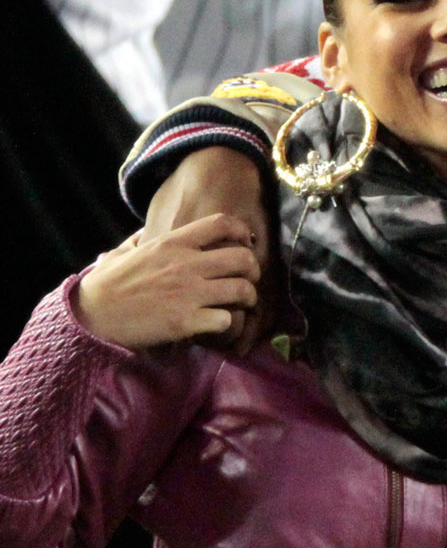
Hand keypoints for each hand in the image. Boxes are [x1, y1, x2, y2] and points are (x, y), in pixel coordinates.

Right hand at [72, 216, 260, 348]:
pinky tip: (220, 324)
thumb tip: (147, 230)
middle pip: (243, 258)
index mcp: (172, 243)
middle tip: (249, 278)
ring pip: (243, 290)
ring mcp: (188, 293)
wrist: (90, 318)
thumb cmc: (104, 284)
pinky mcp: (186, 321)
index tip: (245, 242)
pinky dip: (229, 323)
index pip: (222, 223)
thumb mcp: (123, 252)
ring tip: (242, 304)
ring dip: (248, 298)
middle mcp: (185, 264)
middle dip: (254, 269)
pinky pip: (227, 319)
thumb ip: (141, 238)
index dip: (242, 231)